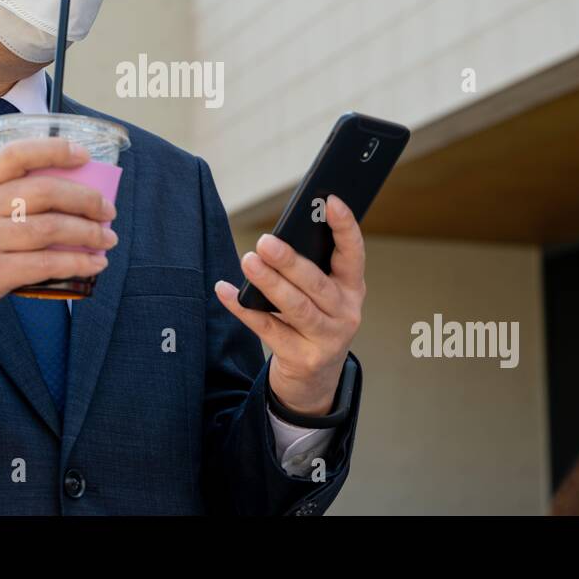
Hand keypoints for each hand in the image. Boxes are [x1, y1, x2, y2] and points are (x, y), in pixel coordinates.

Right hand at [0, 137, 117, 344]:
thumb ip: (2, 200)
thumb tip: (65, 199)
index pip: (17, 153)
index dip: (55, 149)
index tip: (84, 154)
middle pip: (44, 191)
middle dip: (86, 199)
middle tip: (108, 210)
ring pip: (50, 228)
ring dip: (88, 233)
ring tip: (108, 239)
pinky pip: (45, 263)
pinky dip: (76, 262)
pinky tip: (93, 264)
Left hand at [213, 194, 363, 415]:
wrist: (313, 377)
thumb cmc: (313, 320)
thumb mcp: (322, 295)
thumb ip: (309, 268)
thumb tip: (275, 239)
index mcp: (352, 288)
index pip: (353, 253)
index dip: (345, 227)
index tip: (330, 201)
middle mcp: (345, 313)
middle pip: (317, 284)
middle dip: (291, 262)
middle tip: (266, 241)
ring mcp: (327, 339)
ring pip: (296, 308)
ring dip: (270, 284)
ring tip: (249, 261)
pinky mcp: (302, 359)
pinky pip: (268, 329)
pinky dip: (244, 309)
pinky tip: (225, 291)